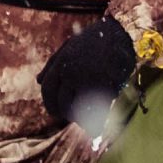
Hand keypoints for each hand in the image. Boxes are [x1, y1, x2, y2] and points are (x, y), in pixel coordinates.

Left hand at [37, 14, 138, 132]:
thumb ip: (53, 63)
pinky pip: (97, 113)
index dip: (50, 103)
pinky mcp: (106, 89)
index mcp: (61, 63)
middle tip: (70, 116)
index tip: (55, 110)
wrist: (123, 34)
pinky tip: (95, 128)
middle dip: (64, 113)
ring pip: (77, 111)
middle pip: (61, 104)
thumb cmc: (96, 39)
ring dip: (79, 119)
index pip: (47, 90)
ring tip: (84, 119)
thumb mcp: (70, 46)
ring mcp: (89, 82)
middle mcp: (72, 73)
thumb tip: (38, 81)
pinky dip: (95, 124)